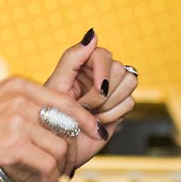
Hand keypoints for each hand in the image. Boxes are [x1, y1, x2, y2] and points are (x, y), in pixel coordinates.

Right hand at [0, 75, 91, 181]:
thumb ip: (20, 106)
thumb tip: (49, 122)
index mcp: (18, 85)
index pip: (66, 101)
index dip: (85, 120)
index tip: (94, 134)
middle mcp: (20, 98)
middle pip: (67, 125)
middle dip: (73, 150)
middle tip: (69, 167)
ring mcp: (16, 120)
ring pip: (60, 147)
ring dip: (61, 168)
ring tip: (54, 179)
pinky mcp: (11, 144)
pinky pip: (47, 164)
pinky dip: (49, 177)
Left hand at [43, 33, 138, 176]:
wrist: (58, 148)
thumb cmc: (50, 116)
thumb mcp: (57, 86)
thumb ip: (73, 58)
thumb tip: (93, 33)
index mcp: (82, 64)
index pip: (104, 54)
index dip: (102, 71)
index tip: (96, 88)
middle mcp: (99, 74)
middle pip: (120, 69)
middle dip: (101, 94)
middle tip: (83, 107)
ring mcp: (111, 90)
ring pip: (129, 83)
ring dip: (108, 104)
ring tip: (90, 114)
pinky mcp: (120, 107)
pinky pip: (130, 103)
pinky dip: (113, 115)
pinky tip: (98, 122)